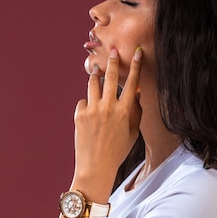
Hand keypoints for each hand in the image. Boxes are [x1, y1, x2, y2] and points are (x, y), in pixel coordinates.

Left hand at [73, 47, 142, 190]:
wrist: (96, 167)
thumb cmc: (117, 151)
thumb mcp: (132, 133)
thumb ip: (135, 112)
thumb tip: (135, 93)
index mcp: (125, 111)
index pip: (132, 82)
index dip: (136, 65)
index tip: (137, 52)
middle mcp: (109, 107)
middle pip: (111, 76)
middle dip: (112, 60)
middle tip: (113, 51)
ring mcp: (92, 110)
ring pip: (93, 84)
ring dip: (95, 76)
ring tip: (96, 70)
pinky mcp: (79, 115)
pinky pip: (83, 101)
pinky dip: (87, 104)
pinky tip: (89, 114)